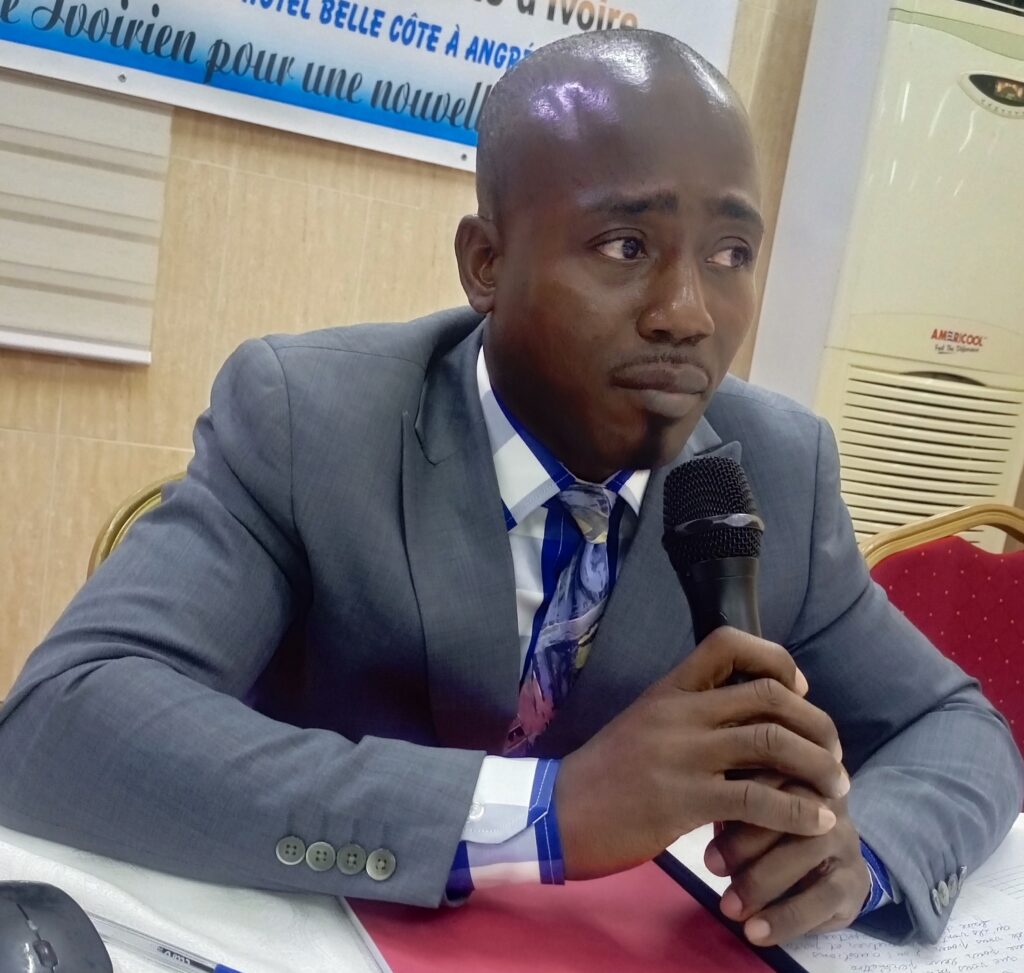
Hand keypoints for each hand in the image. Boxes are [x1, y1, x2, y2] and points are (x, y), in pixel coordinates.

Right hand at [554, 628, 846, 879]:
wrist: (557, 812)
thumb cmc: (604, 773)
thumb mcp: (643, 726)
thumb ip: (688, 717)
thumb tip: (745, 723)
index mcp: (668, 689)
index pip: (727, 642)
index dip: (774, 658)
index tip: (796, 688)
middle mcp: (679, 712)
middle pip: (767, 694)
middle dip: (815, 721)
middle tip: (833, 749)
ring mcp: (682, 755)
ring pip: (771, 742)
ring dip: (818, 764)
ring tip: (838, 785)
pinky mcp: (684, 801)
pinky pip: (758, 800)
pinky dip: (799, 812)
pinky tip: (818, 823)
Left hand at [705, 777, 869, 945]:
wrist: (831, 860)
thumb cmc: (772, 823)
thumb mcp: (751, 801)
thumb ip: (731, 797)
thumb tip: (693, 810)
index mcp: (798, 769)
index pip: (772, 768)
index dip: (743, 790)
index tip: (706, 812)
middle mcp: (828, 797)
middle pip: (792, 807)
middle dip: (747, 840)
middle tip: (711, 865)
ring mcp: (846, 837)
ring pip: (809, 850)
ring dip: (764, 881)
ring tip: (729, 907)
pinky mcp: (855, 880)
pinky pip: (824, 898)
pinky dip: (787, 917)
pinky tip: (756, 931)